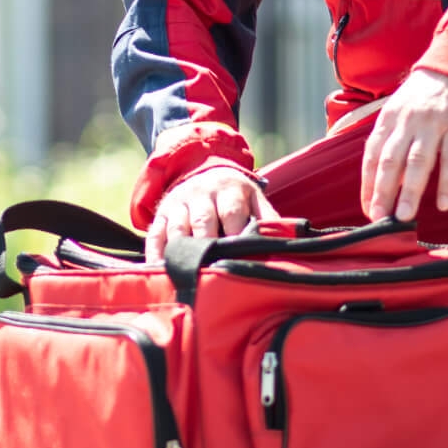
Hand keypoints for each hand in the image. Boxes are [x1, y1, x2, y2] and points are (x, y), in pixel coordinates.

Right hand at [147, 165, 280, 263]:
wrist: (202, 168)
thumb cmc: (235, 196)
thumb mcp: (255, 200)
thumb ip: (270, 220)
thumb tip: (291, 243)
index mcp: (229, 191)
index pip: (232, 213)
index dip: (237, 236)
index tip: (241, 259)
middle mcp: (201, 194)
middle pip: (203, 222)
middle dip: (208, 247)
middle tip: (215, 274)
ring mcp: (179, 204)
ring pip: (178, 230)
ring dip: (183, 253)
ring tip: (190, 278)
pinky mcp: (162, 214)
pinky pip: (155, 234)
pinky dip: (156, 253)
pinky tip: (160, 270)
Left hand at [360, 69, 447, 222]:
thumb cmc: (426, 94)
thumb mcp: (400, 109)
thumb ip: (392, 139)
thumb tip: (384, 178)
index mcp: (389, 118)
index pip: (373, 155)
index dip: (368, 183)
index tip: (367, 208)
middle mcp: (407, 121)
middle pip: (390, 160)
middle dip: (382, 191)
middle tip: (379, 218)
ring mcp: (433, 123)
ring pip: (418, 161)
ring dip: (410, 191)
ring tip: (404, 217)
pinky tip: (444, 203)